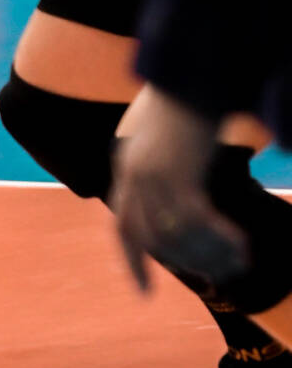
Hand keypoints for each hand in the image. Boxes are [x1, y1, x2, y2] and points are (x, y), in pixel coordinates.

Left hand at [110, 91, 245, 289]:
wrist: (192, 72)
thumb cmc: (188, 105)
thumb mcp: (172, 143)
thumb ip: (170, 172)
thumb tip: (187, 201)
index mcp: (127, 171)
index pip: (124, 229)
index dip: (133, 263)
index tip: (144, 294)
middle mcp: (132, 176)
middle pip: (154, 239)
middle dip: (187, 263)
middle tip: (221, 275)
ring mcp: (152, 175)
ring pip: (178, 234)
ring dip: (210, 253)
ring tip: (239, 260)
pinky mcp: (177, 172)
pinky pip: (197, 219)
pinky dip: (221, 236)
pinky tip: (243, 244)